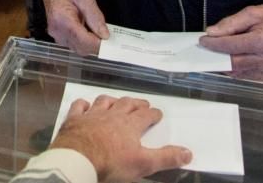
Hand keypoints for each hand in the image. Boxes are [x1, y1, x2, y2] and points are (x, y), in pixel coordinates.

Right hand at [43, 0, 109, 55]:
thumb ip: (95, 16)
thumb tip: (104, 35)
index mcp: (63, 19)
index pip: (83, 40)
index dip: (98, 44)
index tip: (109, 40)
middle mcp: (57, 30)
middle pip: (81, 48)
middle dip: (95, 45)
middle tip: (105, 34)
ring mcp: (56, 35)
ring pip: (78, 49)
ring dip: (89, 44)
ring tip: (95, 30)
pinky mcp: (58, 36)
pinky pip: (73, 45)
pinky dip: (83, 42)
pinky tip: (87, 31)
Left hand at [50, 96, 191, 182]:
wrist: (78, 159)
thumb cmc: (112, 162)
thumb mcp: (144, 163)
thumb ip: (166, 157)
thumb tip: (188, 153)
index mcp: (130, 125)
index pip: (145, 115)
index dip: (153, 113)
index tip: (157, 113)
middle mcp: (112, 115)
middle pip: (126, 104)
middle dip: (136, 103)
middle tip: (142, 103)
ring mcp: (92, 115)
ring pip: (104, 101)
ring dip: (112, 100)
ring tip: (116, 101)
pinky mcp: (74, 119)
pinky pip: (79, 106)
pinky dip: (83, 104)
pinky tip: (85, 104)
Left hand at [199, 4, 262, 81]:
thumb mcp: (252, 13)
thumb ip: (230, 23)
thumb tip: (212, 33)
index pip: (232, 46)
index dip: (214, 44)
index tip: (204, 41)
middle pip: (233, 63)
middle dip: (216, 56)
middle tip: (207, 49)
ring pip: (238, 73)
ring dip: (225, 64)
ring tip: (220, 52)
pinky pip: (246, 77)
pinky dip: (237, 69)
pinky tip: (234, 58)